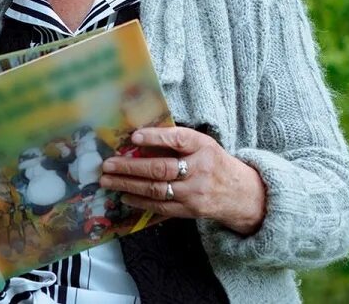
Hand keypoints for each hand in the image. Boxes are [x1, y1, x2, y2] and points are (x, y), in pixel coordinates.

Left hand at [100, 126, 266, 234]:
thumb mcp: (202, 144)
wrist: (240, 194)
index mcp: (203, 147)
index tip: (134, 136)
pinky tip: (124, 195)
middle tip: (108, 164)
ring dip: (128, 185)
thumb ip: (176, 140)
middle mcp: (199, 170)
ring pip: (156, 190)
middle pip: (161, 168)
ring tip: (108, 180)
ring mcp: (194, 193)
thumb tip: (137, 137)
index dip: (156, 138)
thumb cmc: (213, 162)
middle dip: (130, 167)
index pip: (178, 140)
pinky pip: (160, 207)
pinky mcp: (189, 211)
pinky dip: (139, 201)